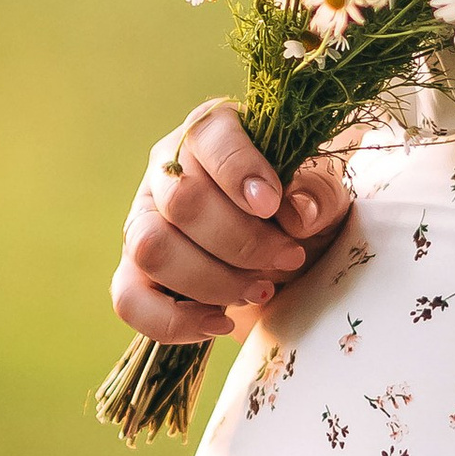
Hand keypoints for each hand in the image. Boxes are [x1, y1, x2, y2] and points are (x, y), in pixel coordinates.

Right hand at [112, 106, 354, 340]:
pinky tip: (220, 322)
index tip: (272, 204)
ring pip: (152, 249)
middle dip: (243, 242)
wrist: (291, 255)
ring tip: (259, 290)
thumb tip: (297, 211)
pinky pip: (130, 300)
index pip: (209, 139)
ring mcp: (144, 223)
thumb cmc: (303, 211)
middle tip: (289, 258)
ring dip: (212, 280)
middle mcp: (167, 173)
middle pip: (182, 202)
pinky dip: (174, 321)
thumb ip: (318, 191)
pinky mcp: (135, 273)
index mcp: (211, 133)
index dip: (240, 172)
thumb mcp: (325, 194)